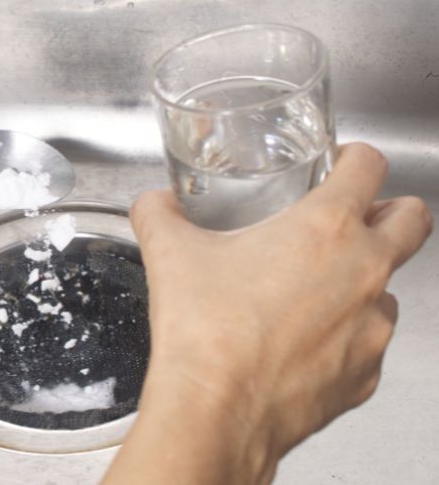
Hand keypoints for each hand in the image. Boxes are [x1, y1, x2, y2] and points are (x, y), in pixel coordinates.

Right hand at [105, 143, 431, 483]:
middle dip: (389, 211)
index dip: (355, 157)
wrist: (214, 411)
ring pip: (391, 289)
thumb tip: (154, 204)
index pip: (369, 165)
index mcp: (325, 228)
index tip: (340, 166)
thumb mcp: (169, 253)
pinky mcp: (366, 374)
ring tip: (310, 294)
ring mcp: (373, 327)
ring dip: (362, 282)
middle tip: (351, 220)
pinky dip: (343, 337)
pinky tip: (300, 343)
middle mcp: (365, 272)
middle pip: (413, 220)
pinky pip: (368, 345)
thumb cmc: (204, 333)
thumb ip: (159, 214)